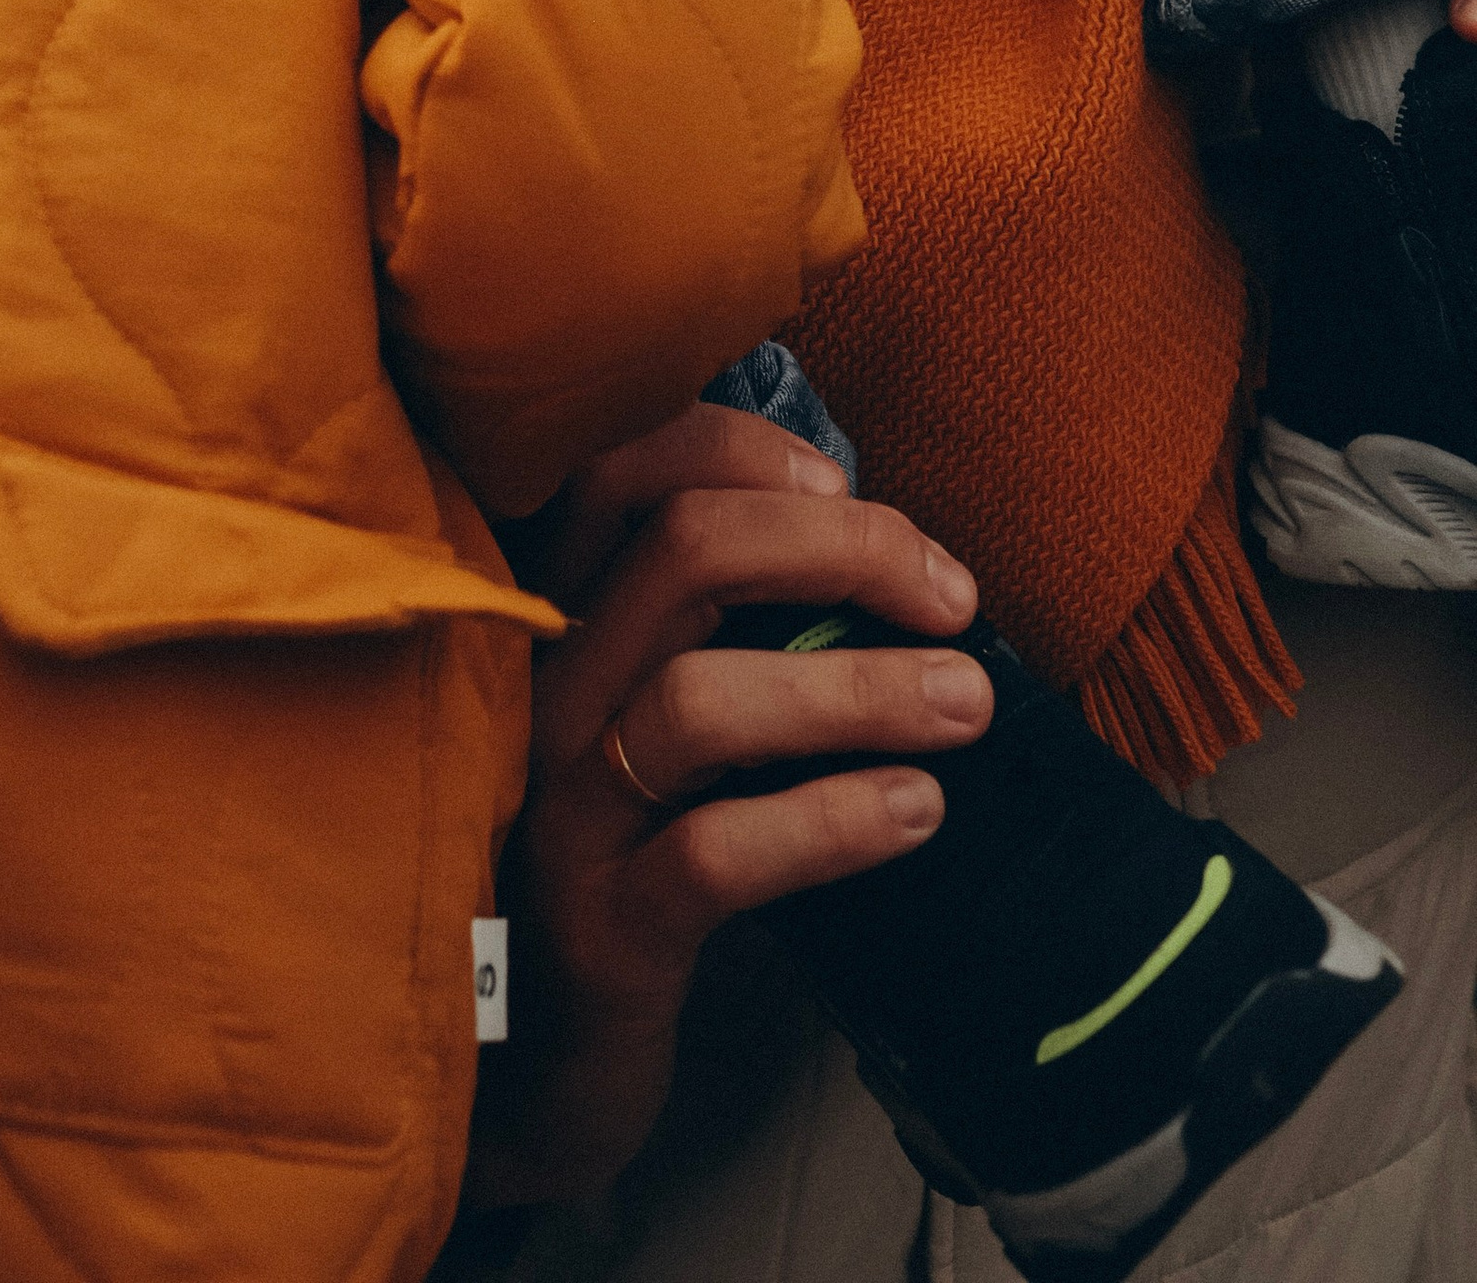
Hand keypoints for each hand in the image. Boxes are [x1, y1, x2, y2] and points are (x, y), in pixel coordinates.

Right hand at [465, 408, 990, 1212]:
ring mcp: (562, 808)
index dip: (746, 452)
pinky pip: (718, 854)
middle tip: (951, 597)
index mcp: (562, 614)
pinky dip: (830, 821)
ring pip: (701, 700)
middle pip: (683, 551)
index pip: (627, 468)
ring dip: (856, 689)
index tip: (856, 488)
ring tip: (965, 704)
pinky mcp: (602, 927)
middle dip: (841, 549)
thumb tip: (887, 555)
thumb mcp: (662, 715)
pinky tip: (916, 811)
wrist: (544, 1056)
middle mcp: (545, 686)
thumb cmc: (636, 849)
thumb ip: (728, 623)